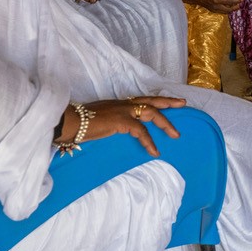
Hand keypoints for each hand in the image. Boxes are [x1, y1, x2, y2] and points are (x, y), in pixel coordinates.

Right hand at [62, 96, 186, 157]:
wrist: (69, 122)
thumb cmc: (79, 124)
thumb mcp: (99, 121)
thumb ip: (110, 123)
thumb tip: (114, 131)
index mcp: (118, 103)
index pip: (141, 99)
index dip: (155, 100)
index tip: (167, 101)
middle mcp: (123, 104)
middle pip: (151, 100)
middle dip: (168, 101)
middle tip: (182, 103)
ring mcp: (123, 110)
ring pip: (151, 112)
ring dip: (165, 123)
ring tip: (175, 135)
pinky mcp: (121, 121)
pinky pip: (141, 131)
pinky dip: (149, 141)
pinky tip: (154, 151)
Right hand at [179, 0, 243, 13]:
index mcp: (216, 0)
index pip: (229, 2)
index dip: (236, 1)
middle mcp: (216, 6)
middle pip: (229, 10)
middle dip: (235, 7)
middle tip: (240, 3)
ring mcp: (214, 9)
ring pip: (226, 12)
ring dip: (232, 9)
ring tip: (236, 5)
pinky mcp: (212, 10)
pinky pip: (222, 11)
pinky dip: (227, 9)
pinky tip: (229, 6)